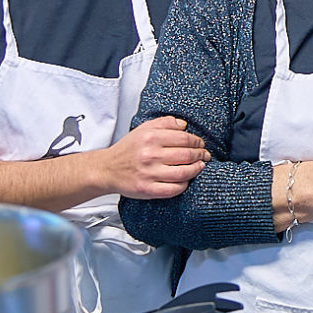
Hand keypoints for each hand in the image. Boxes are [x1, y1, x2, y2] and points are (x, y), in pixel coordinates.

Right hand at [94, 115, 209, 199]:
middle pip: (187, 154)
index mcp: (150, 137)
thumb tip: (184, 124)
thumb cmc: (127, 150)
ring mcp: (149, 173)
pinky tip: (186, 180)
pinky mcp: (148, 189)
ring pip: (184, 172)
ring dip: (197, 169)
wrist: (107, 169)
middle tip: (205, 155)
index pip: (184, 138)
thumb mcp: (143, 129)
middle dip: (201, 155)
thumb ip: (164, 123)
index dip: (197, 141)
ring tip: (200, 166)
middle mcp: (150, 154)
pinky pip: (174, 189)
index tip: (201, 144)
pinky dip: (185, 184)